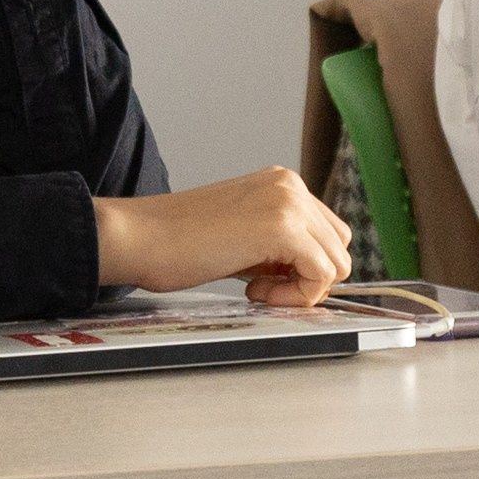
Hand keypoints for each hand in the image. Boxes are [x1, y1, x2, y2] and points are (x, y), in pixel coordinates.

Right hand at [93, 168, 353, 307]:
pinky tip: (255, 291)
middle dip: (307, 276)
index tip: (264, 278)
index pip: (327, 232)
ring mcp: (288, 203)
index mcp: (282, 183)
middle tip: (261, 287)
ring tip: (256, 288)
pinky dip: (296, 296)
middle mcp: (291, 185)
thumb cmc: (178, 242)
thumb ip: (277, 245)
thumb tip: (309, 273)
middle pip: (338, 246)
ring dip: (301, 288)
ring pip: (336, 262)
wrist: (140, 236)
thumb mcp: (242, 235)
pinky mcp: (282, 227)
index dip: (302, 266)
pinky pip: (322, 274)